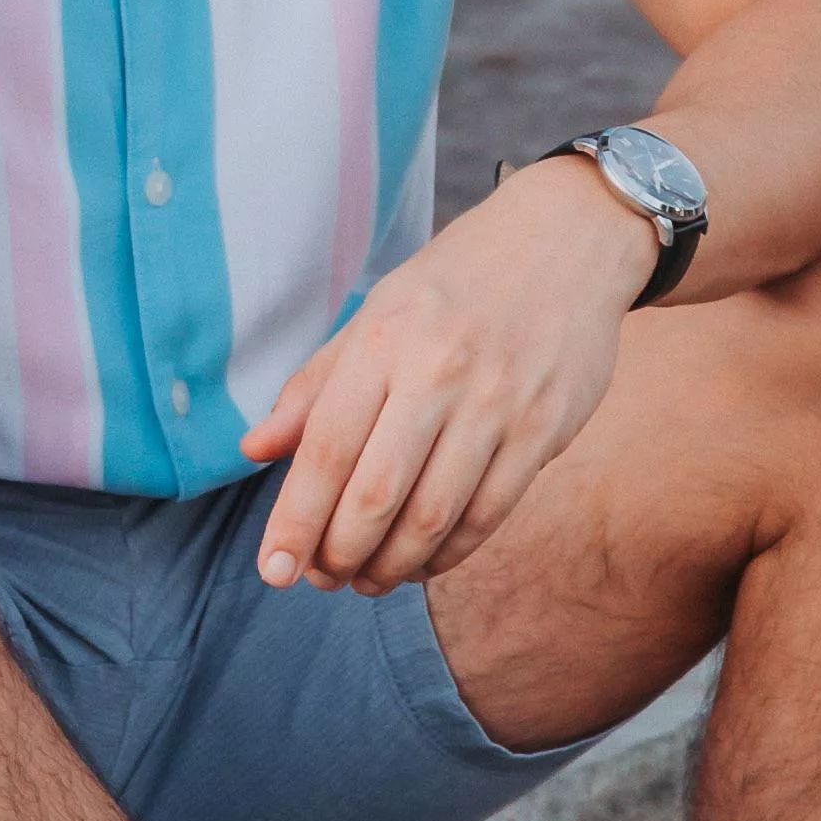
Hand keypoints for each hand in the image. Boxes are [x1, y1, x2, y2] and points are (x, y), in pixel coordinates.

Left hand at [243, 167, 647, 593]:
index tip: (272, 569)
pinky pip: (488, 515)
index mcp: (384, 341)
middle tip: (321, 578)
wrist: (567, 241)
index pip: (326, 450)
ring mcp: (497, 406)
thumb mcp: (376, 313)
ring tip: (366, 579)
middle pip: (375, 495)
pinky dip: (448, 553)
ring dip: (391, 565)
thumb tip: (254, 450)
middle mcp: (438, 375)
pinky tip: (422, 561)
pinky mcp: (543, 431)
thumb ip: (314, 386)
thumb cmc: (455, 283)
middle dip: (339, 554)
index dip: (295, 520)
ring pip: (433, 517)